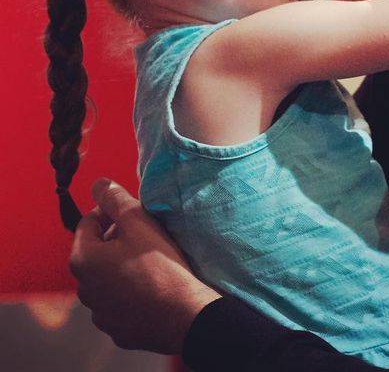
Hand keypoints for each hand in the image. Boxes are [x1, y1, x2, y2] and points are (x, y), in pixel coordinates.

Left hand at [69, 178, 220, 353]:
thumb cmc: (159, 265)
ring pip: (106, 276)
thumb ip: (115, 200)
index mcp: (83, 259)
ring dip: (122, 263)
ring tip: (150, 259)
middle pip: (96, 250)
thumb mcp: (139, 223)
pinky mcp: (116, 327)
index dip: (110, 211)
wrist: (182, 314)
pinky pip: (118, 300)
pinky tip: (151, 284)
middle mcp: (83, 288)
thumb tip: (98, 183)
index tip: (134, 212)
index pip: (88, 221)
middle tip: (145, 233)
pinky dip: (129, 289)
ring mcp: (99, 312)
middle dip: (116, 237)